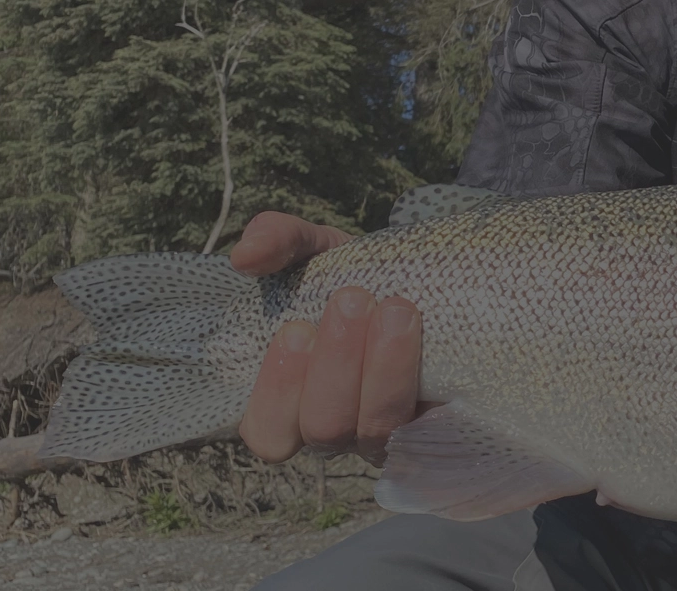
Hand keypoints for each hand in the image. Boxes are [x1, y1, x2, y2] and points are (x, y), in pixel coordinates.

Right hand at [230, 211, 426, 465]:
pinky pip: (427, 425)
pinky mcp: (433, 424)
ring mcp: (384, 431)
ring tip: (396, 309)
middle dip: (337, 365)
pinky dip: (420, 382)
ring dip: (385, 369)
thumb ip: (277, 243)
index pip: (268, 433)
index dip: (277, 392)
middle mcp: (335, 428)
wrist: (422, 277)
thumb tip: (244, 256)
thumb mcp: (313, 250)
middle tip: (351, 299)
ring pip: (376, 428)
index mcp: (291, 402)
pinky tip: (426, 341)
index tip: (295, 330)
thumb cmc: (351, 274)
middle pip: (324, 428)